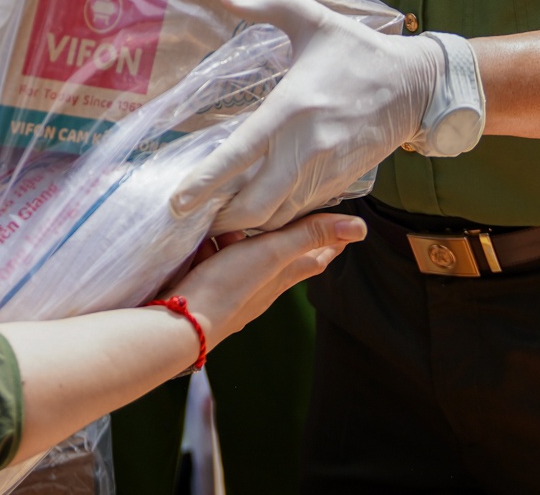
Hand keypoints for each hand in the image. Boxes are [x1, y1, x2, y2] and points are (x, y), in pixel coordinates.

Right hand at [166, 214, 364, 347]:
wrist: (181, 323)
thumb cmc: (228, 288)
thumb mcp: (271, 254)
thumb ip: (308, 236)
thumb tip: (358, 228)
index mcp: (282, 276)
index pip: (315, 258)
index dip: (330, 243)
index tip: (344, 229)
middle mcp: (262, 286)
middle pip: (281, 257)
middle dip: (286, 235)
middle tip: (292, 215)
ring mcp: (233, 290)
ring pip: (246, 257)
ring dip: (243, 240)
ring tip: (234, 222)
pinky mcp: (207, 290)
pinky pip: (217, 263)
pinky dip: (214, 250)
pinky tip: (204, 242)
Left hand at [171, 0, 472, 233]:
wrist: (416, 86)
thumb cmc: (359, 50)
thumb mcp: (314, 17)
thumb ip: (269, 2)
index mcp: (294, 106)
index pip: (240, 153)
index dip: (206, 182)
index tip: (177, 202)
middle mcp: (308, 146)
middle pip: (256, 202)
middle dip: (220, 219)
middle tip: (191, 220)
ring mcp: (327, 169)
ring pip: (278, 215)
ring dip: (246, 224)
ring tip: (216, 223)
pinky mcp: (340, 182)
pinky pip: (300, 211)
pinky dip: (275, 219)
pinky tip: (254, 215)